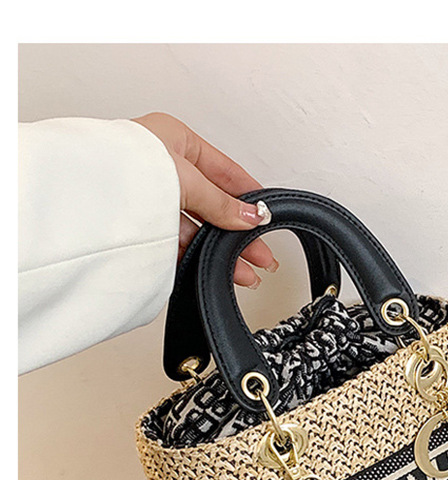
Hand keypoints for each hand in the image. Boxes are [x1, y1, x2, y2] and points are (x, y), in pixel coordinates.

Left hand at [132, 112, 276, 287]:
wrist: (79, 190)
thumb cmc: (122, 166)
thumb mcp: (187, 179)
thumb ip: (221, 203)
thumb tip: (252, 217)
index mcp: (173, 139)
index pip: (224, 171)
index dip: (249, 196)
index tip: (267, 216)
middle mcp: (162, 167)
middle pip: (212, 204)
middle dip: (240, 233)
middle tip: (261, 254)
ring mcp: (150, 197)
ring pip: (196, 227)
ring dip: (222, 251)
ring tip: (244, 273)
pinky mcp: (139, 225)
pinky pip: (177, 242)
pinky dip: (200, 256)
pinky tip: (216, 269)